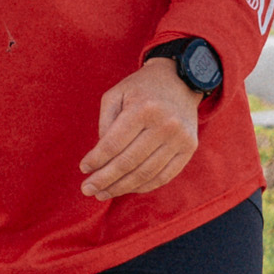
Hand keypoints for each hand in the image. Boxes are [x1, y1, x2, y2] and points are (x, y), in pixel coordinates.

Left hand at [80, 56, 202, 203]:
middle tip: (87, 189)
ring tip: (102, 193)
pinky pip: (164, 176)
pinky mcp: (189, 148)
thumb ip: (105, 123)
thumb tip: (100, 158)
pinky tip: (127, 189)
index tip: (83, 168)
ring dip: (121, 188)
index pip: (114, 144)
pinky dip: (143, 187)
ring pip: (145, 174)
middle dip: (104, 179)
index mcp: (143, 109)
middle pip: (128, 163)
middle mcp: (165, 125)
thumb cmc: (141, 88)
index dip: (96, 160)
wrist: (180, 80)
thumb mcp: (116, 94)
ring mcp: (180, 138)